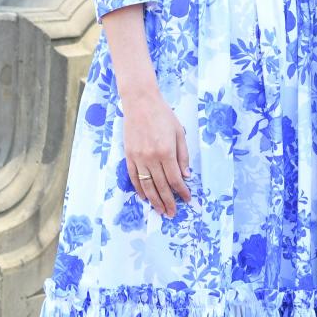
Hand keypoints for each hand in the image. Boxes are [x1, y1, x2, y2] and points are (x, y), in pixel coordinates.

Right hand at [122, 90, 190, 217]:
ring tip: (160, 211)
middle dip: (168, 202)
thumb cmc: (163, 115)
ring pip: (146, 186)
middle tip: (173, 213)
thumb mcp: (179, 133)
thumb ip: (183, 156)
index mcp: (166, 152)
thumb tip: (186, 176)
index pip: (175, 179)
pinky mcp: (129, 156)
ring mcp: (138, 158)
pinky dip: (139, 189)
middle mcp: (151, 158)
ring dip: (154, 200)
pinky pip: (134, 177)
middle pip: (161, 186)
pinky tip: (145, 198)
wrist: (140, 103)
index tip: (187, 199)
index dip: (182, 192)